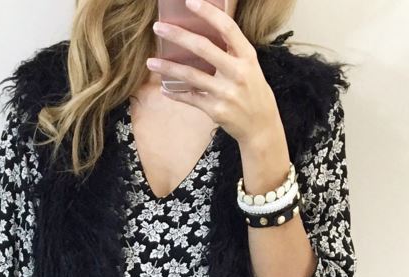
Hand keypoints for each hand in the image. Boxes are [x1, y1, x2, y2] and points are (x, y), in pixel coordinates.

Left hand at [147, 0, 284, 150]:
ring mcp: (225, 93)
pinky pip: (191, 98)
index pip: (227, 28)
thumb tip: (206, 34)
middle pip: (203, 47)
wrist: (262, 128)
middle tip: (158, 28)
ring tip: (151, 62)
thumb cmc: (254, 94)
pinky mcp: (216, 110)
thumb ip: (233, 53)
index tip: (190, 2)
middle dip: (178, 36)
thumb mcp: (251, 68)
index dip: (208, 13)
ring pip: (191, 75)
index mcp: (247, 57)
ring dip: (168, 68)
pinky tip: (164, 89)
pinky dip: (176, 94)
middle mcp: (237, 73)